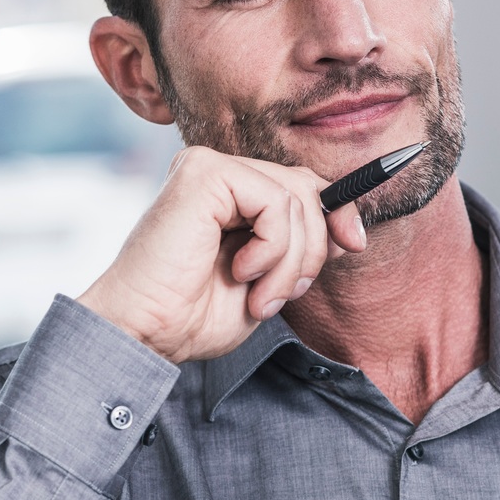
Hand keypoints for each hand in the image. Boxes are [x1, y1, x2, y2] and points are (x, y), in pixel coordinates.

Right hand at [77, 146, 367, 364]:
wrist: (146, 332)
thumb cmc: (193, 315)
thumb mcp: (268, 280)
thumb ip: (301, 246)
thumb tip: (349, 227)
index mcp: (229, 194)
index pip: (303, 184)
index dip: (337, 212)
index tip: (354, 244)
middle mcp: (217, 172)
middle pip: (306, 187)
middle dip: (313, 248)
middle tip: (284, 294)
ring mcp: (208, 166)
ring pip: (296, 199)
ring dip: (290, 262)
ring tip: (257, 295)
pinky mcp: (204, 173)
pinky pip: (276, 202)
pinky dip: (273, 249)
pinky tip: (241, 272)